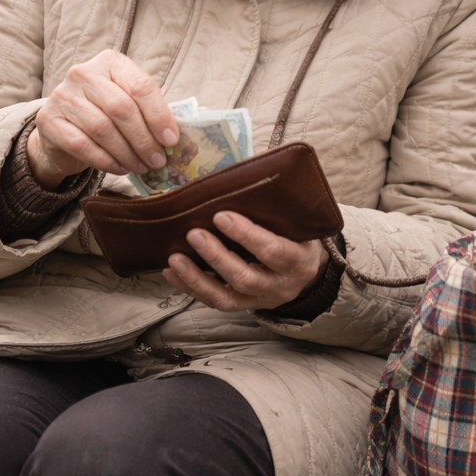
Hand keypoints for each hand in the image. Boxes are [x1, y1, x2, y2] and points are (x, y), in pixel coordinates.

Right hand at [28, 50, 179, 186]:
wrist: (63, 128)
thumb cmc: (104, 113)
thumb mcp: (127, 102)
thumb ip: (148, 112)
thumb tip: (175, 139)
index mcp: (110, 62)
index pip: (140, 86)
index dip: (159, 115)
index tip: (172, 140)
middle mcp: (83, 73)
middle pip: (121, 108)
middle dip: (144, 139)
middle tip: (158, 161)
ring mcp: (62, 95)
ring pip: (102, 129)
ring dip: (127, 153)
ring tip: (141, 167)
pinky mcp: (48, 120)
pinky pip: (82, 144)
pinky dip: (105, 161)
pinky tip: (119, 168)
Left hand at [161, 211, 328, 311]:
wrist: (305, 271)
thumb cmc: (294, 235)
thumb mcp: (294, 221)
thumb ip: (271, 203)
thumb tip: (238, 169)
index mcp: (298, 260)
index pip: (274, 251)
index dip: (247, 235)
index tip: (221, 216)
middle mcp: (281, 285)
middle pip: (246, 277)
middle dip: (217, 256)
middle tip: (193, 233)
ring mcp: (260, 299)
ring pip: (227, 296)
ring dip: (198, 277)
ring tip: (174, 257)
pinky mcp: (243, 306)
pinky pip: (214, 302)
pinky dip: (191, 287)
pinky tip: (171, 271)